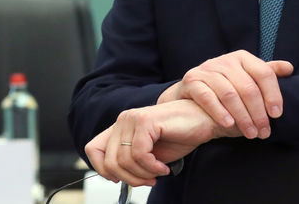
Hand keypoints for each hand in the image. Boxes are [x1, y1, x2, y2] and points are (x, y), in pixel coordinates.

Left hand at [85, 99, 233, 186]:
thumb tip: (114, 177)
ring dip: (143, 175)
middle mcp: (124, 119)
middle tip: (148, 181)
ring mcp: (133, 118)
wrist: (205, 122)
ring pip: (123, 161)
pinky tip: (163, 167)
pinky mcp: (146, 121)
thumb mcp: (150, 152)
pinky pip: (139, 154)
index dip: (103, 169)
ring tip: (158, 173)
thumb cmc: (181, 135)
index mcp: (122, 126)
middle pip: (109, 161)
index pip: (93, 149)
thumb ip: (130, 159)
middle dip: (129, 179)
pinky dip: (151, 167)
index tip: (120, 179)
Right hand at [157, 50, 292, 139]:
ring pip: (229, 94)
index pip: (263, 73)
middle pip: (247, 87)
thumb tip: (289, 68)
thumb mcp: (245, 77)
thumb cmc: (225, 86)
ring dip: (242, 117)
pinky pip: (208, 97)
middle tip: (264, 131)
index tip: (277, 114)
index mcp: (242, 58)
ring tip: (250, 133)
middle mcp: (225, 60)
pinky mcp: (192, 80)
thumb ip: (265, 73)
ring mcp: (207, 69)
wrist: (191, 91)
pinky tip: (229, 125)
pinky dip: (220, 112)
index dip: (273, 94)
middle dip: (258, 113)